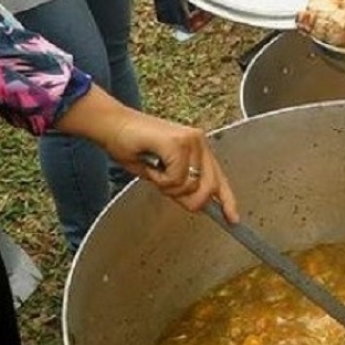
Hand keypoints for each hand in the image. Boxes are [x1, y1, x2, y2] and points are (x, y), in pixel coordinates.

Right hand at [54, 86, 238, 221]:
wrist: (111, 125)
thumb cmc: (132, 146)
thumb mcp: (162, 174)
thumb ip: (182, 187)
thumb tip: (197, 205)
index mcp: (198, 149)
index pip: (219, 178)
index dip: (227, 201)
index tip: (233, 219)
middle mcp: (199, 142)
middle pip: (210, 187)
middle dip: (190, 200)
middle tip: (168, 191)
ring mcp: (190, 141)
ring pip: (191, 186)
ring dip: (168, 187)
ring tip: (155, 170)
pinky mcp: (178, 143)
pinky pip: (175, 179)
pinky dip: (159, 180)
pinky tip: (151, 164)